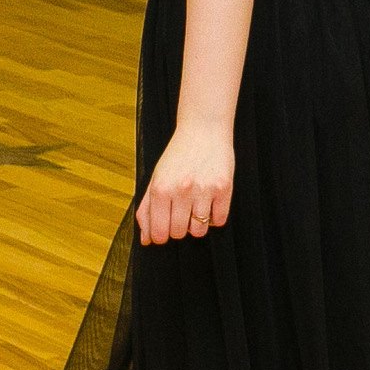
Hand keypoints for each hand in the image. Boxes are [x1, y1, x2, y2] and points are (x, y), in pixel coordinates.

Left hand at [134, 124, 234, 245]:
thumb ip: (146, 209)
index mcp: (161, 188)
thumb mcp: (156, 178)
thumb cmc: (177, 156)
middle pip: (178, 233)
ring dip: (197, 224)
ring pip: (199, 231)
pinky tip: (210, 202)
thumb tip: (145, 240)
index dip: (160, 237)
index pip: (159, 232)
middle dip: (178, 229)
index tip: (164, 231)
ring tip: (196, 206)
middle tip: (180, 213)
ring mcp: (204, 190)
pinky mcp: (224, 188)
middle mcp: (181, 190)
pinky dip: (214, 217)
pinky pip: (219, 220)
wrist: (203, 130)